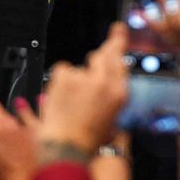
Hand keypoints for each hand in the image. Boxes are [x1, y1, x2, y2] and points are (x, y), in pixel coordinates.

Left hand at [39, 23, 128, 154]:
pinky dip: (59, 80)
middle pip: (105, 53)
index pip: (120, 62)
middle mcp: (105, 82)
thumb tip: (108, 83)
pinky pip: (62, 69)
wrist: (65, 149)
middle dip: (105, 46)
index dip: (118, 44)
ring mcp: (85, 77)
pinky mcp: (66, 75)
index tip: (118, 31)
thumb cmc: (86, 142)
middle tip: (104, 41)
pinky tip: (60, 96)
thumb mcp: (110, 122)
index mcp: (119, 94)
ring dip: (74, 78)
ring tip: (70, 101)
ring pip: (80, 66)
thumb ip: (110, 98)